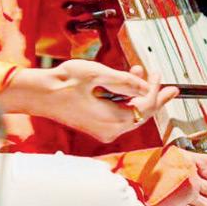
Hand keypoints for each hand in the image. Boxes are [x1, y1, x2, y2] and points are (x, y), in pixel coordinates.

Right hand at [0, 61, 177, 142]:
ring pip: (130, 114)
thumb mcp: (96, 74)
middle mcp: (110, 130)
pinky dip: (124, 101)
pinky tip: (124, 87)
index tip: (157, 74)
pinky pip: (118, 115)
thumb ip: (124, 80)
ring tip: (143, 77)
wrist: (37, 94)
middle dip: (153, 97)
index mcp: (113, 120)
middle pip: (141, 114)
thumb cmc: (61, 83)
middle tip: (169, 87)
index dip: (154, 89)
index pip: (144, 105)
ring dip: (138, 96)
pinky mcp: (95, 126)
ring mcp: (102, 130)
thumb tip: (146, 85)